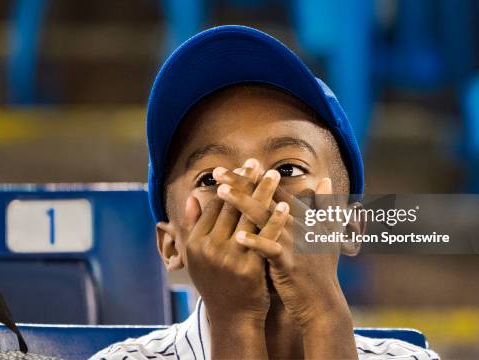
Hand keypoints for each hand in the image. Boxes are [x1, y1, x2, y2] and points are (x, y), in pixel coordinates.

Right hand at [182, 160, 270, 322]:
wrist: (232, 316)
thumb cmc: (216, 282)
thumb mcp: (196, 256)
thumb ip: (193, 225)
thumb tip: (192, 195)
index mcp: (196, 242)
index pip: (215, 204)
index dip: (230, 184)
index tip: (241, 168)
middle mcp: (210, 248)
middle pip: (231, 207)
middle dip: (246, 182)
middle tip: (258, 163)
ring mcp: (229, 258)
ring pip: (248, 218)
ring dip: (263, 194)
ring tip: (274, 175)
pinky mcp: (249, 268)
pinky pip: (265, 238)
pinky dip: (275, 220)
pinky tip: (286, 206)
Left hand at [216, 172, 357, 358]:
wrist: (321, 301)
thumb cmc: (320, 268)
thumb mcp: (326, 232)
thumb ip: (325, 206)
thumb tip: (327, 180)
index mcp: (302, 217)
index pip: (275, 191)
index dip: (255, 177)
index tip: (236, 165)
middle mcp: (297, 226)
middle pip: (265, 199)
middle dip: (241, 183)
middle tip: (218, 172)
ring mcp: (293, 244)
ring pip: (264, 219)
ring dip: (242, 203)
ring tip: (222, 192)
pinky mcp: (288, 264)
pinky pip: (269, 250)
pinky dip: (255, 243)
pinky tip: (237, 237)